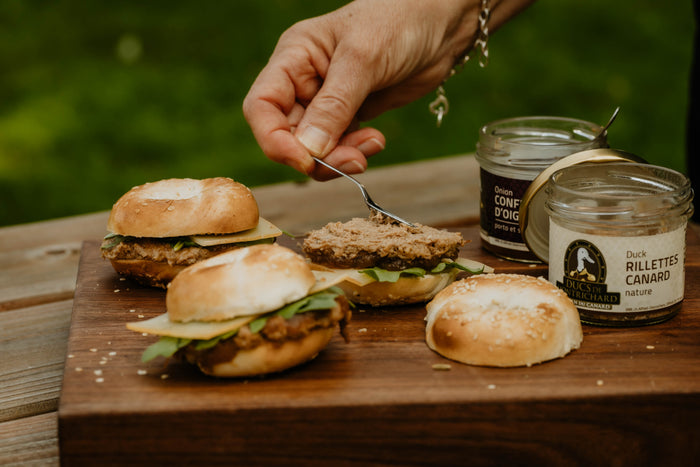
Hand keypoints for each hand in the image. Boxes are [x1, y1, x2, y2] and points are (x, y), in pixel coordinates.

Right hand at [243, 0, 532, 179]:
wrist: (442, 22)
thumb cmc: (398, 21)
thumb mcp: (363, 59)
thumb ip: (334, 106)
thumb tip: (308, 151)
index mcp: (294, 58)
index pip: (262, 106)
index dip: (274, 139)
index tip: (304, 160)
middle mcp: (303, 82)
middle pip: (287, 134)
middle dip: (315, 155)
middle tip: (352, 161)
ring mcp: (327, 101)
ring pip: (313, 147)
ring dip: (337, 157)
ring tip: (371, 146)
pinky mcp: (350, 115)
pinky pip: (339, 147)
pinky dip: (354, 152)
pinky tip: (377, 140)